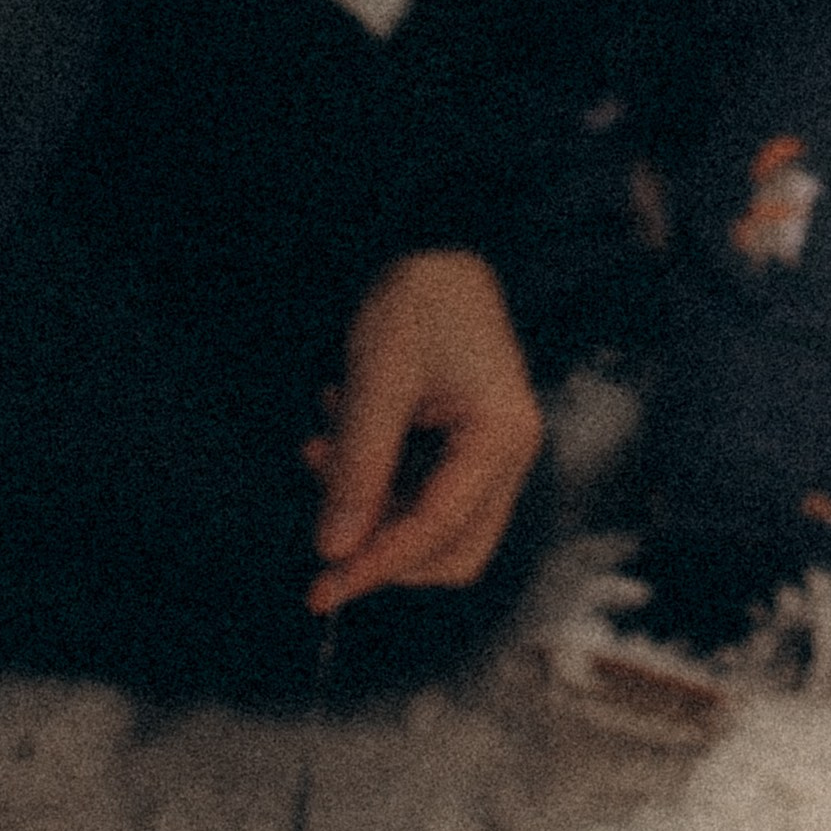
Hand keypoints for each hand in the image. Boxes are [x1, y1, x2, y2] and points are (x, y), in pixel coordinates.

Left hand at [306, 249, 543, 613]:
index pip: (438, 529)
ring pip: (437, 526)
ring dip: (374, 510)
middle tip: (322, 535)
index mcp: (501, 436)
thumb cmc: (418, 301)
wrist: (438, 243)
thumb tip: (333, 550)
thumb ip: (358, 467)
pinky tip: (337, 434)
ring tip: (319, 452)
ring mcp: (495, 450)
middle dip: (384, 550)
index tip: (321, 587)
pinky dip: (379, 481)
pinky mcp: (472, 443)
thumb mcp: (378, 380)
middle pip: (452, 547)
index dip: (376, 564)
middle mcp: (511, 452)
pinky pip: (427, 491)